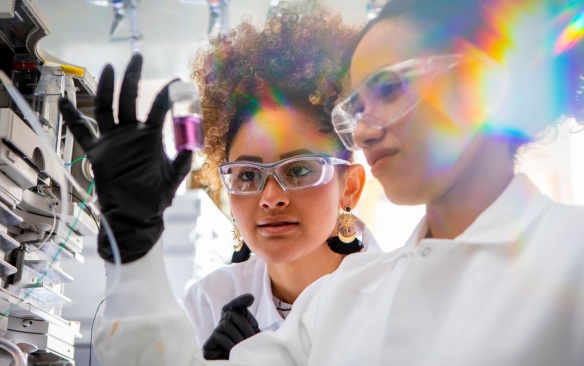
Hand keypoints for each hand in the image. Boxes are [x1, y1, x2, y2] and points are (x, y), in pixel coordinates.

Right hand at [58, 54, 191, 262]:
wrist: (137, 215)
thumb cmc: (156, 196)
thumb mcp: (174, 176)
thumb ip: (182, 160)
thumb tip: (193, 146)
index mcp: (150, 136)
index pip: (157, 108)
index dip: (166, 94)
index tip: (176, 80)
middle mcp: (130, 134)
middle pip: (128, 99)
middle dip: (132, 78)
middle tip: (136, 58)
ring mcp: (114, 141)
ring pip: (107, 108)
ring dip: (107, 88)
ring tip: (109, 68)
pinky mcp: (98, 152)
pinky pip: (82, 132)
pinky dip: (72, 117)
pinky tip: (64, 101)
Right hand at [202, 293, 260, 359]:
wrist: (241, 364)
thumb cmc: (247, 352)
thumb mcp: (252, 334)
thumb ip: (249, 319)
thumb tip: (250, 297)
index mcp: (232, 322)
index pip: (231, 306)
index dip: (239, 301)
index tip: (251, 299)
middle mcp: (222, 325)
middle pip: (230, 313)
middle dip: (244, 325)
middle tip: (251, 338)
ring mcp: (215, 334)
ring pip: (225, 324)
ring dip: (238, 336)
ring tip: (243, 347)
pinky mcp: (208, 345)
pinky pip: (219, 337)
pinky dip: (229, 344)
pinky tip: (234, 351)